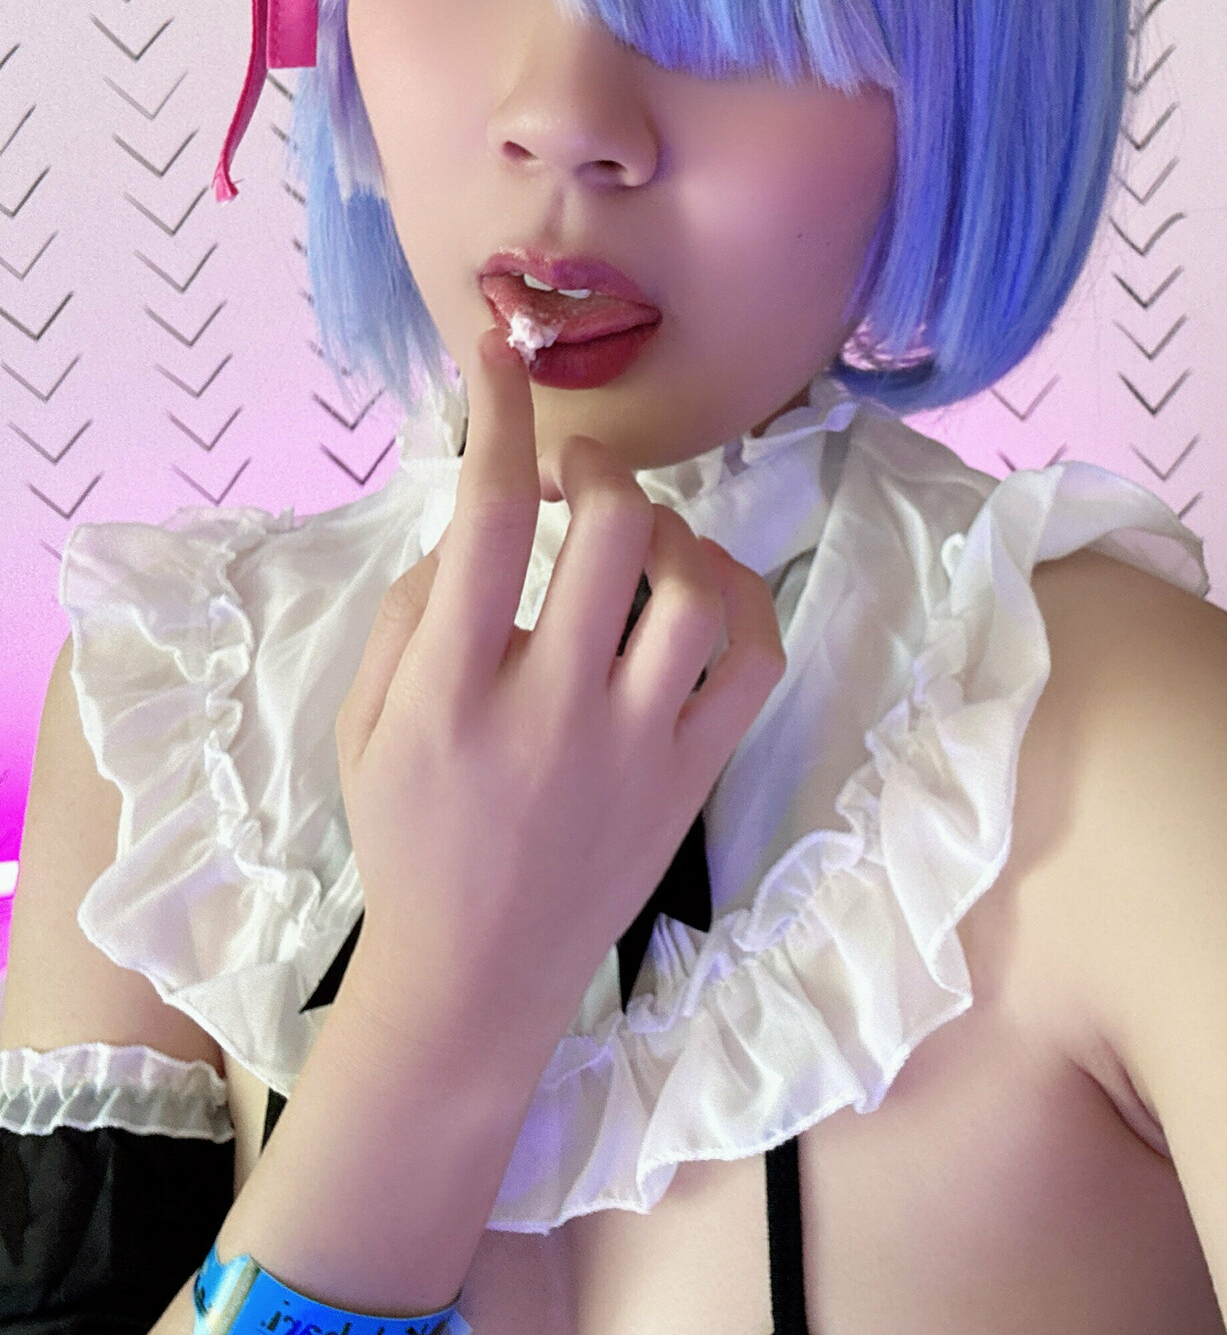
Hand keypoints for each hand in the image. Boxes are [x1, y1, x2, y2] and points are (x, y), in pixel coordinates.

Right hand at [331, 330, 785, 1075]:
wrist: (479, 977)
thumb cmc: (410, 840)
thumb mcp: (362, 725)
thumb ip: (407, 613)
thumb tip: (473, 522)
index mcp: (450, 692)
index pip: (483, 520)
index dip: (498, 417)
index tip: (501, 357)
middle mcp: (552, 709)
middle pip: (610, 534)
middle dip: (596, 469)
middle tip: (574, 473)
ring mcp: (638, 747)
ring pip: (695, 593)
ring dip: (669, 531)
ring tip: (638, 535)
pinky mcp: (695, 779)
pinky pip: (755, 664)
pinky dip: (743, 603)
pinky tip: (703, 589)